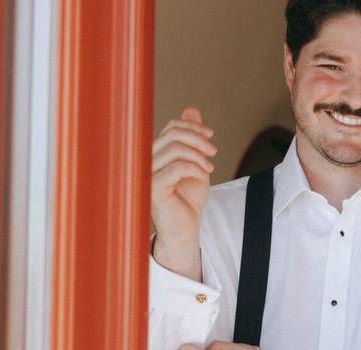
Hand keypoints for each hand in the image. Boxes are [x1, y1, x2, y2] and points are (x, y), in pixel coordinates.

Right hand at [151, 107, 215, 278]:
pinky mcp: (153, 188)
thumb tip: (191, 109)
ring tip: (209, 167)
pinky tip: (203, 174)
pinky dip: (193, 167)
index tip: (211, 135)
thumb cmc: (188, 199)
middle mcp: (146, 161)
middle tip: (213, 151)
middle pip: (171, 134)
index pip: (170, 127)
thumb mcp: (196, 164)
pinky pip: (174, 167)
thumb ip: (193, 139)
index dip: (192, 127)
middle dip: (197, 139)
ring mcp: (147, 174)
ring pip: (173, 148)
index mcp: (156, 153)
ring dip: (197, 154)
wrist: (185, 228)